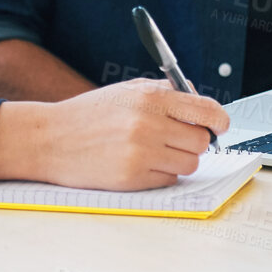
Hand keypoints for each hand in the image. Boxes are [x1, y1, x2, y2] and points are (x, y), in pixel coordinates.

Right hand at [0, 78, 230, 189]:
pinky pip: (168, 180)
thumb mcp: (127, 90)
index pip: (205, 110)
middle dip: (196, 141)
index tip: (221, 125)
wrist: (50, 138)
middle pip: (201, 141)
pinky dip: (162, 174)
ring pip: (188, 164)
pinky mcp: (132, 178)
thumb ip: (165, 91)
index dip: (219, 120)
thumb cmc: (89, 114)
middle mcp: (148, 124)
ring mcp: (140, 153)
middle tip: (180, 139)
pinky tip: (143, 163)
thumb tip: (199, 98)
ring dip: (180, 160)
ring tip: (159, 152)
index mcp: (150, 97)